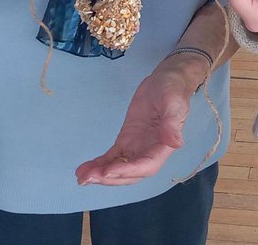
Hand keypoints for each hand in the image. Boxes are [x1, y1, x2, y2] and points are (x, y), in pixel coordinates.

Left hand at [75, 57, 197, 185]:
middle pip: (130, 173)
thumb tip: (176, 144)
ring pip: (119, 167)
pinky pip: (112, 157)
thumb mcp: (173, 104)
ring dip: (101, 175)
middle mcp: (150, 152)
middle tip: (87, 178)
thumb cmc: (173, 90)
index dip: (128, 171)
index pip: (146, 166)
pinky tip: (85, 168)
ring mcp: (137, 148)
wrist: (165, 79)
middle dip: (110, 177)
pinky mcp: (126, 140)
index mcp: (164, 146)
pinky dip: (99, 164)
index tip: (108, 170)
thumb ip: (172, 124)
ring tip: (81, 177)